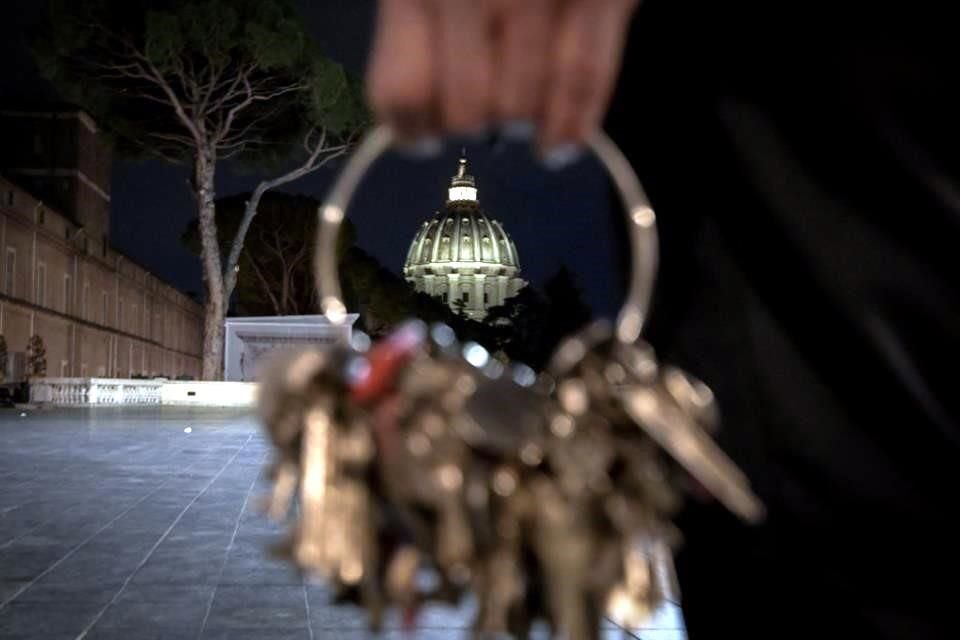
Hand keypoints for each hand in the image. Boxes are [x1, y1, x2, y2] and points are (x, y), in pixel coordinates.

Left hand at [366, 0, 639, 160]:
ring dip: (523, 134)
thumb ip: (414, 14)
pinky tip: (563, 143)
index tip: (421, 140)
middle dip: (471, 128)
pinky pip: (586, 78)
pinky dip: (574, 124)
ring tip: (532, 142)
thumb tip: (411, 101)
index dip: (410, 131)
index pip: (404, 91)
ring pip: (524, 105)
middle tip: (482, 126)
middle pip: (466, 110)